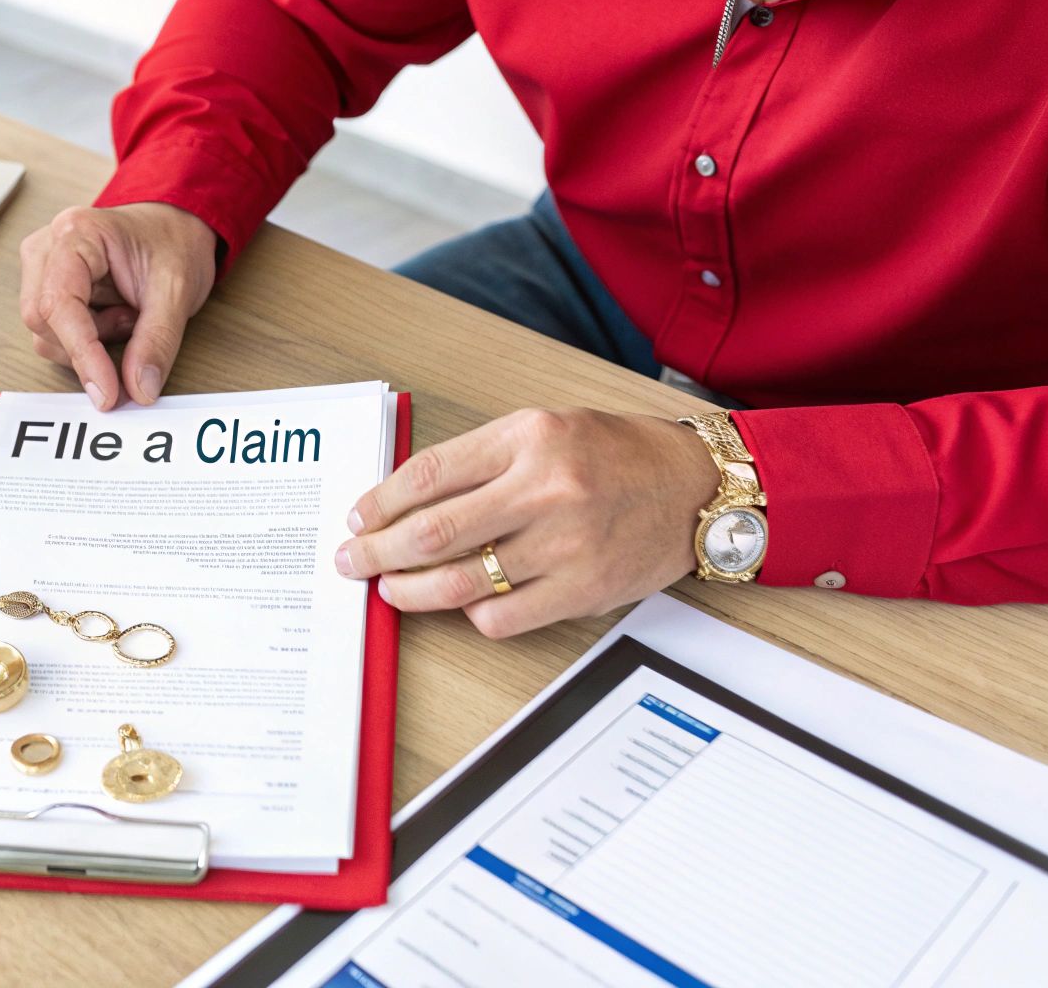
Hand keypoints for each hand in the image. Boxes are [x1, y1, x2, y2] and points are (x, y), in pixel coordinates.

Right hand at [19, 202, 217, 409]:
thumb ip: (157, 342)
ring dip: (91, 342)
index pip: (59, 304)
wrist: (175, 227)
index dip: (82, 354)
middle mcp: (48, 248)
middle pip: (42, 321)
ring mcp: (43, 268)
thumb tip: (139, 390)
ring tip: (129, 314)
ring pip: (45, 334)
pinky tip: (116, 317)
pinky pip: (55, 335)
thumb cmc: (172, 243)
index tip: (107, 393)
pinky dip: (88, 340)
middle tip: (133, 326)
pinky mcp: (49, 289)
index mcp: (77, 234)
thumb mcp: (177, 291)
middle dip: (88, 344)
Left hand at [336, 408, 720, 637]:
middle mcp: (545, 489)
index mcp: (529, 438)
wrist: (694, 487)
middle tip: (353, 562)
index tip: (357, 518)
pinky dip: (471, 613)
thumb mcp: (544, 429)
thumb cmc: (616, 455)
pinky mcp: (581, 589)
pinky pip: (501, 617)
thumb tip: (404, 499)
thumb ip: (479, 458)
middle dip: (378, 552)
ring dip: (410, 591)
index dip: (379, 502)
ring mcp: (565, 544)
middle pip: (433, 532)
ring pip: (459, 582)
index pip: (428, 474)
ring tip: (390, 589)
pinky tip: (465, 601)